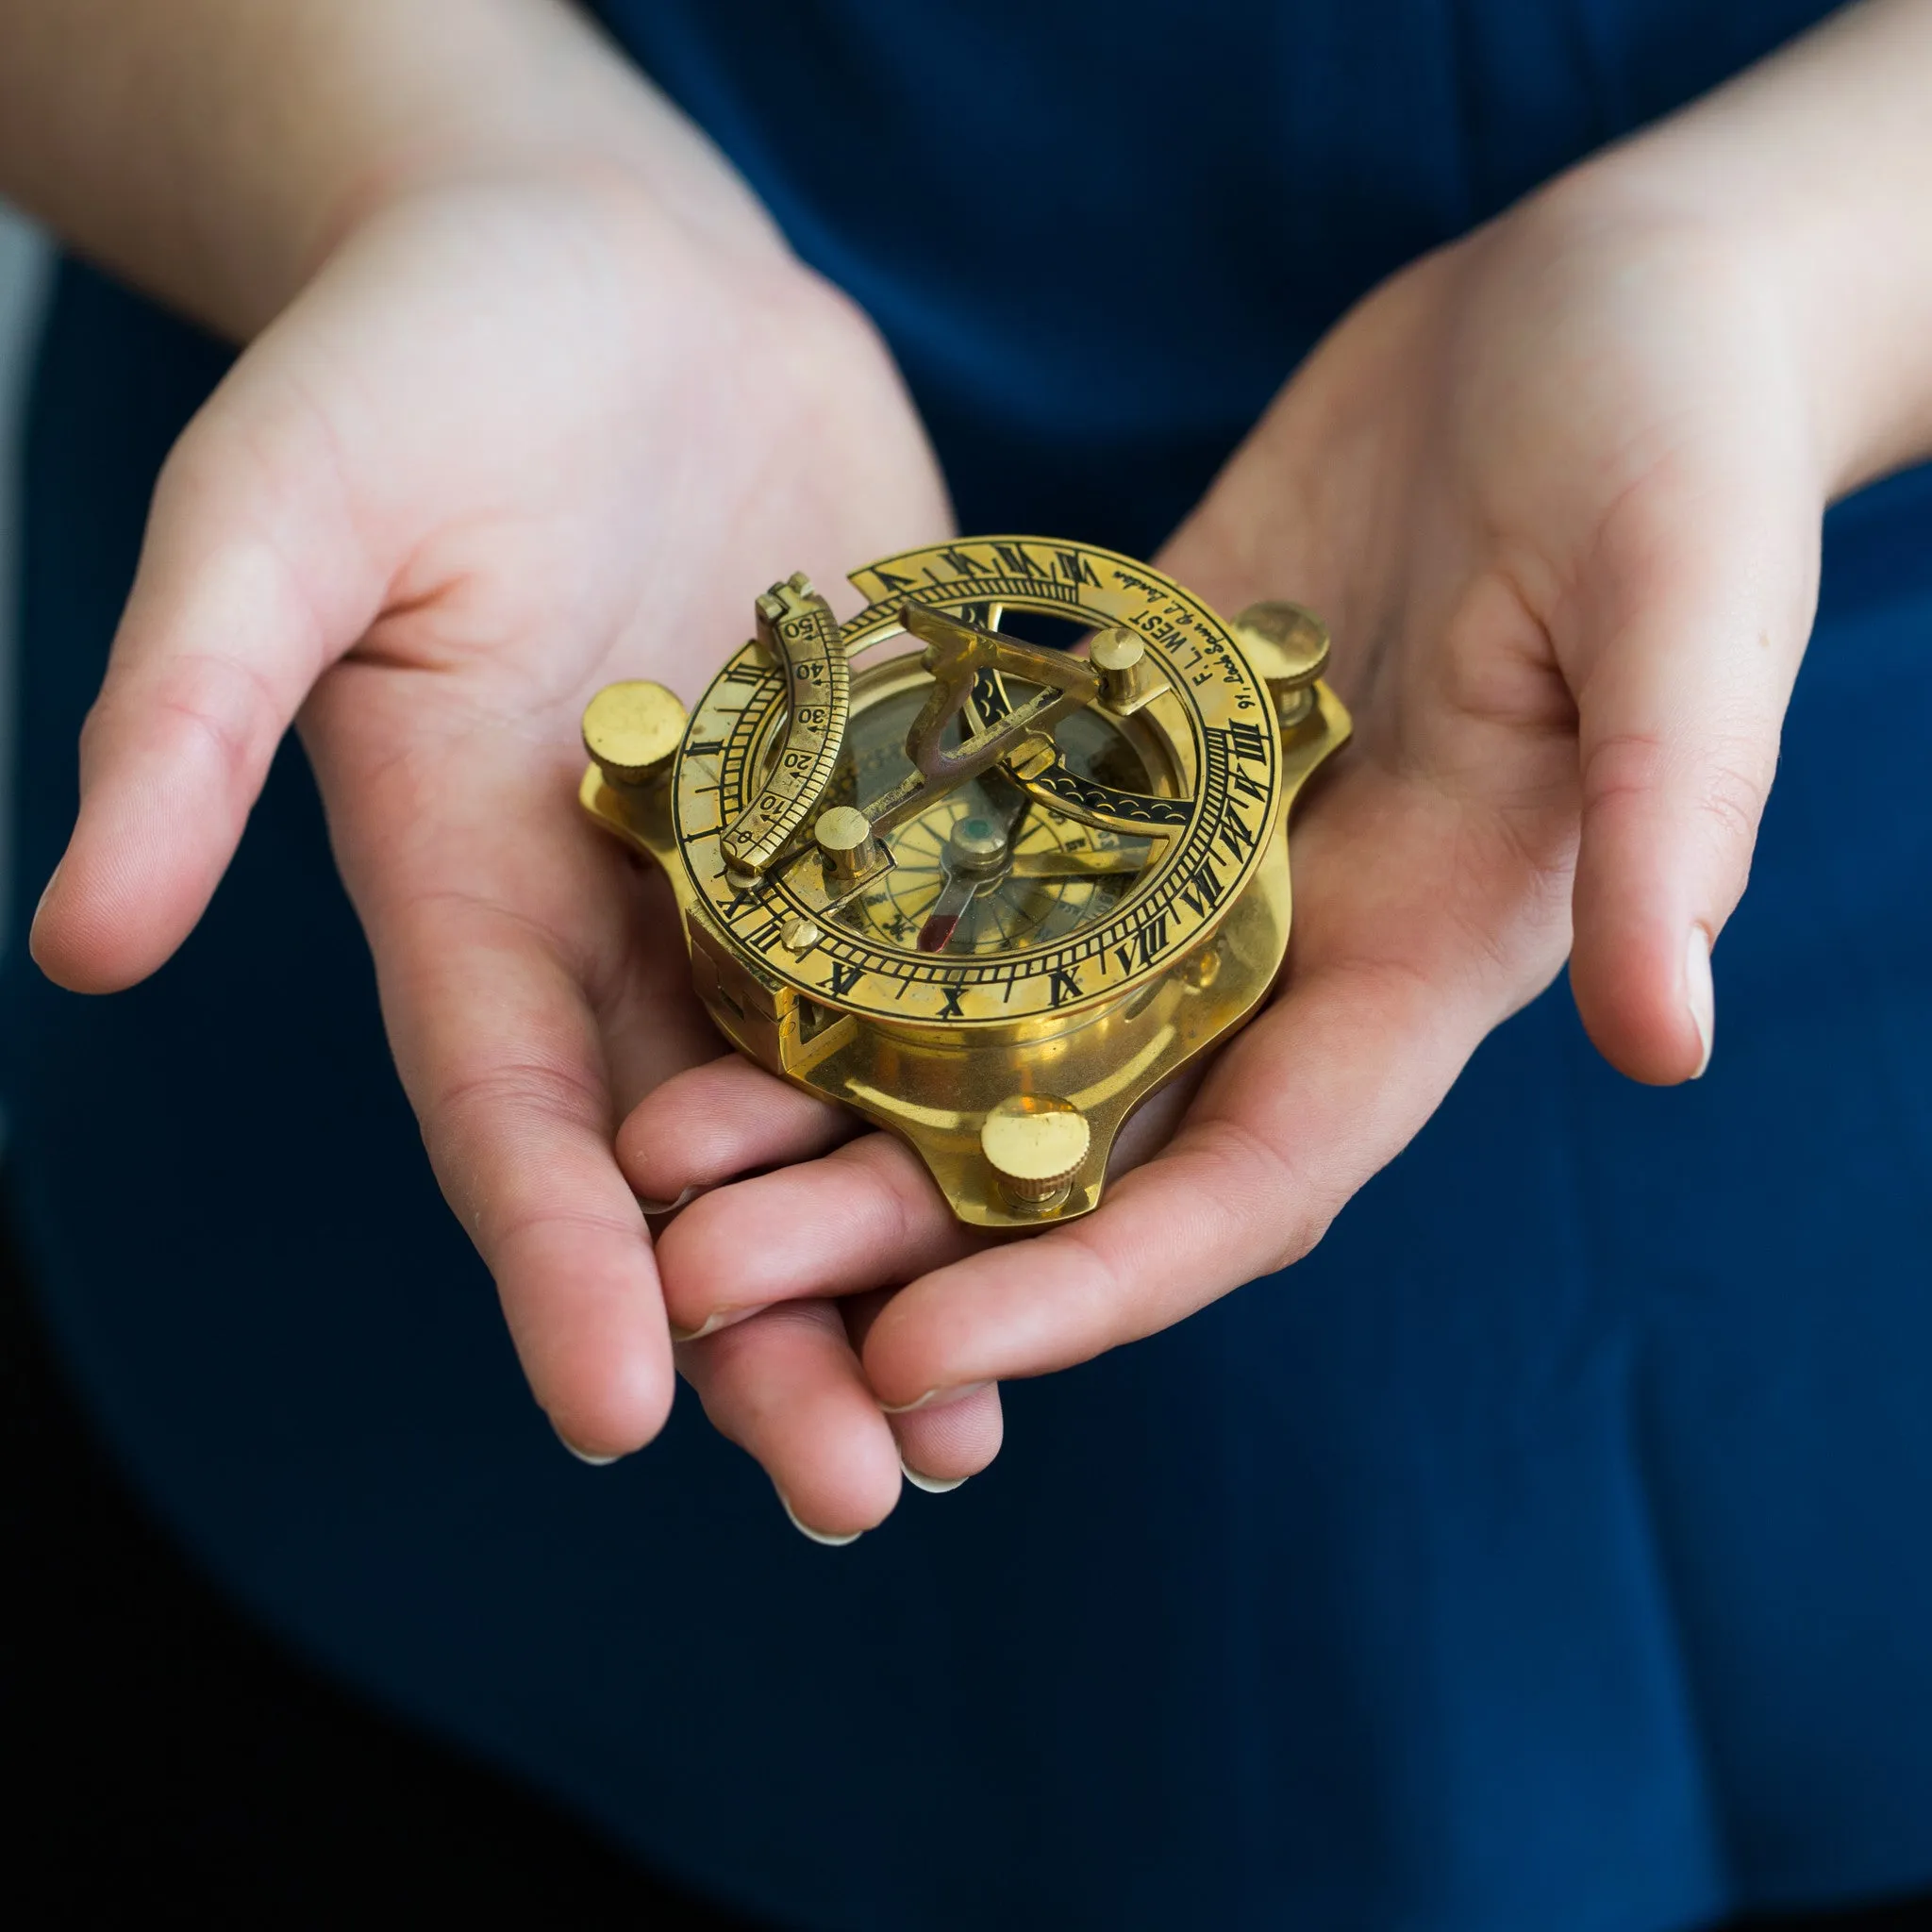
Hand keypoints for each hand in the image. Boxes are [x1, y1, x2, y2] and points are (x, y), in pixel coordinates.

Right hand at [27, 161, 980, 1494]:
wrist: (597, 269)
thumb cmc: (412, 363)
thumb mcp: (274, 518)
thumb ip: (193, 718)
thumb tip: (72, 937)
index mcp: (465, 889)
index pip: (510, 1111)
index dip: (556, 1264)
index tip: (615, 1416)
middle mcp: (623, 918)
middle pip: (693, 1162)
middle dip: (766, 1327)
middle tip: (856, 1494)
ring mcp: (773, 871)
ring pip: (841, 1099)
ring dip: (910, 1254)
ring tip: (986, 1413)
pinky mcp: (895, 800)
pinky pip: (962, 952)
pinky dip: (1016, 1069)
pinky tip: (1096, 1178)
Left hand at [620, 160, 1831, 1526]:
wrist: (1594, 312)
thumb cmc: (1676, 437)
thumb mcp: (1687, 608)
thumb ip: (1664, 818)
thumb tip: (1666, 1043)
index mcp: (1422, 958)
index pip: (1251, 1177)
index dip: (1094, 1280)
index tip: (922, 1352)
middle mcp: (1288, 947)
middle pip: (1080, 1141)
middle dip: (898, 1227)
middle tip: (707, 1269)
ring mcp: (1185, 859)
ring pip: (992, 1028)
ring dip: (833, 1104)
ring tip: (658, 1147)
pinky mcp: (1113, 757)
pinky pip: (970, 869)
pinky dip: (852, 929)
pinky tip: (709, 958)